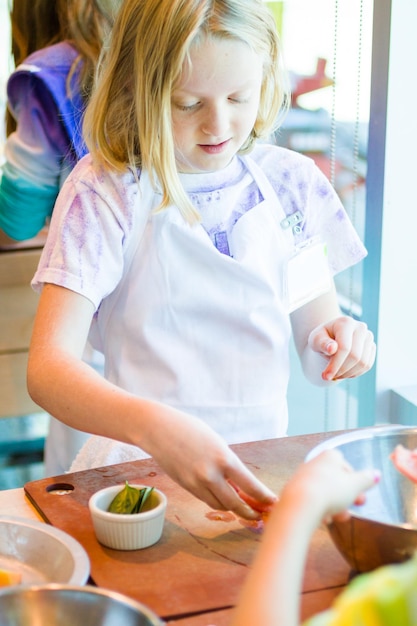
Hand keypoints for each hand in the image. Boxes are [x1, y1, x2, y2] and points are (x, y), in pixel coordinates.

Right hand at [139, 402, 276, 519]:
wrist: (158, 429)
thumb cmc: (190, 429)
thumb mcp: (216, 443)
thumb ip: (228, 464)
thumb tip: (240, 485)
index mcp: (224, 459)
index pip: (251, 486)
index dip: (264, 498)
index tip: (273, 503)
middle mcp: (211, 475)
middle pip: (236, 503)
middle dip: (250, 512)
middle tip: (260, 515)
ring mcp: (197, 483)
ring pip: (221, 505)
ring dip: (233, 509)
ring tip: (244, 508)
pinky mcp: (186, 487)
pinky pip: (206, 500)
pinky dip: (218, 502)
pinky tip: (224, 499)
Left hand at [281, 449, 379, 524]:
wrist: (300, 505)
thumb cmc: (330, 491)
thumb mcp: (355, 486)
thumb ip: (367, 479)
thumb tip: (376, 474)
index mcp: (329, 457)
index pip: (344, 463)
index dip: (354, 478)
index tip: (360, 492)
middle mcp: (314, 463)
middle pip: (334, 479)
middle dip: (345, 495)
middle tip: (354, 506)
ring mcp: (302, 477)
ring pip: (323, 491)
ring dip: (334, 505)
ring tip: (339, 517)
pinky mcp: (293, 492)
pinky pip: (311, 500)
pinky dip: (320, 509)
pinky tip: (325, 519)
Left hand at [308, 315, 375, 380]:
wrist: (330, 339)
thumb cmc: (321, 339)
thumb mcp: (315, 340)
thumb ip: (321, 343)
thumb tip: (332, 348)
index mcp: (345, 323)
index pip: (344, 348)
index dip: (335, 365)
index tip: (325, 376)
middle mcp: (360, 327)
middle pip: (355, 356)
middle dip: (341, 370)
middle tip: (328, 377)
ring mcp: (368, 337)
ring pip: (363, 363)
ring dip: (347, 373)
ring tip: (335, 374)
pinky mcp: (371, 347)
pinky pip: (367, 365)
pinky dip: (354, 373)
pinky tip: (343, 373)